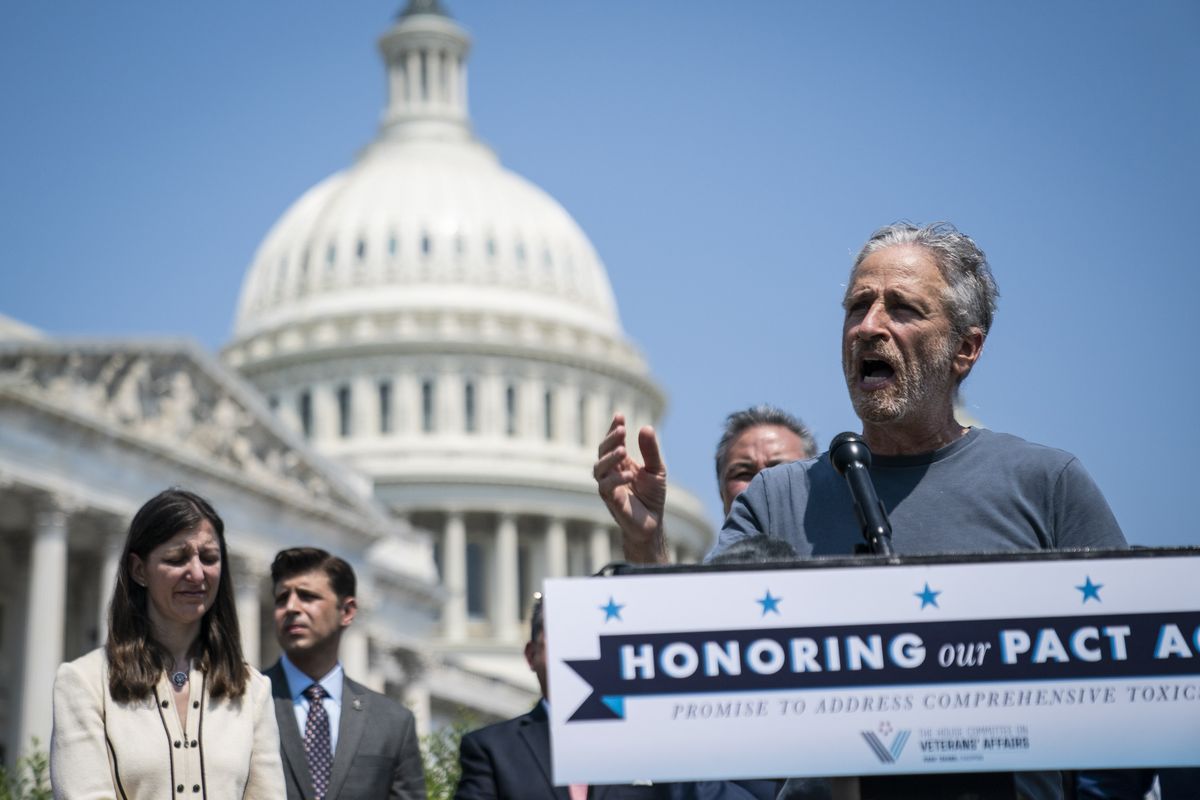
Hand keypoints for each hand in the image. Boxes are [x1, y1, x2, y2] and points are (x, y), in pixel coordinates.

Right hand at [593, 413, 668, 563]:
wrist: (653, 523)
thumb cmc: (652, 496)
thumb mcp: (656, 469)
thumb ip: (650, 450)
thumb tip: (646, 427)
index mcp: (620, 463)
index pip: (612, 442)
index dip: (613, 429)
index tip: (620, 415)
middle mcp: (610, 472)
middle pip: (602, 452)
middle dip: (610, 440)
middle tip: (622, 430)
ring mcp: (609, 487)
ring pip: (598, 469)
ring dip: (610, 458)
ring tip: (624, 451)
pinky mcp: (611, 502)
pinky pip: (605, 488)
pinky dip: (616, 479)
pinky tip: (630, 474)